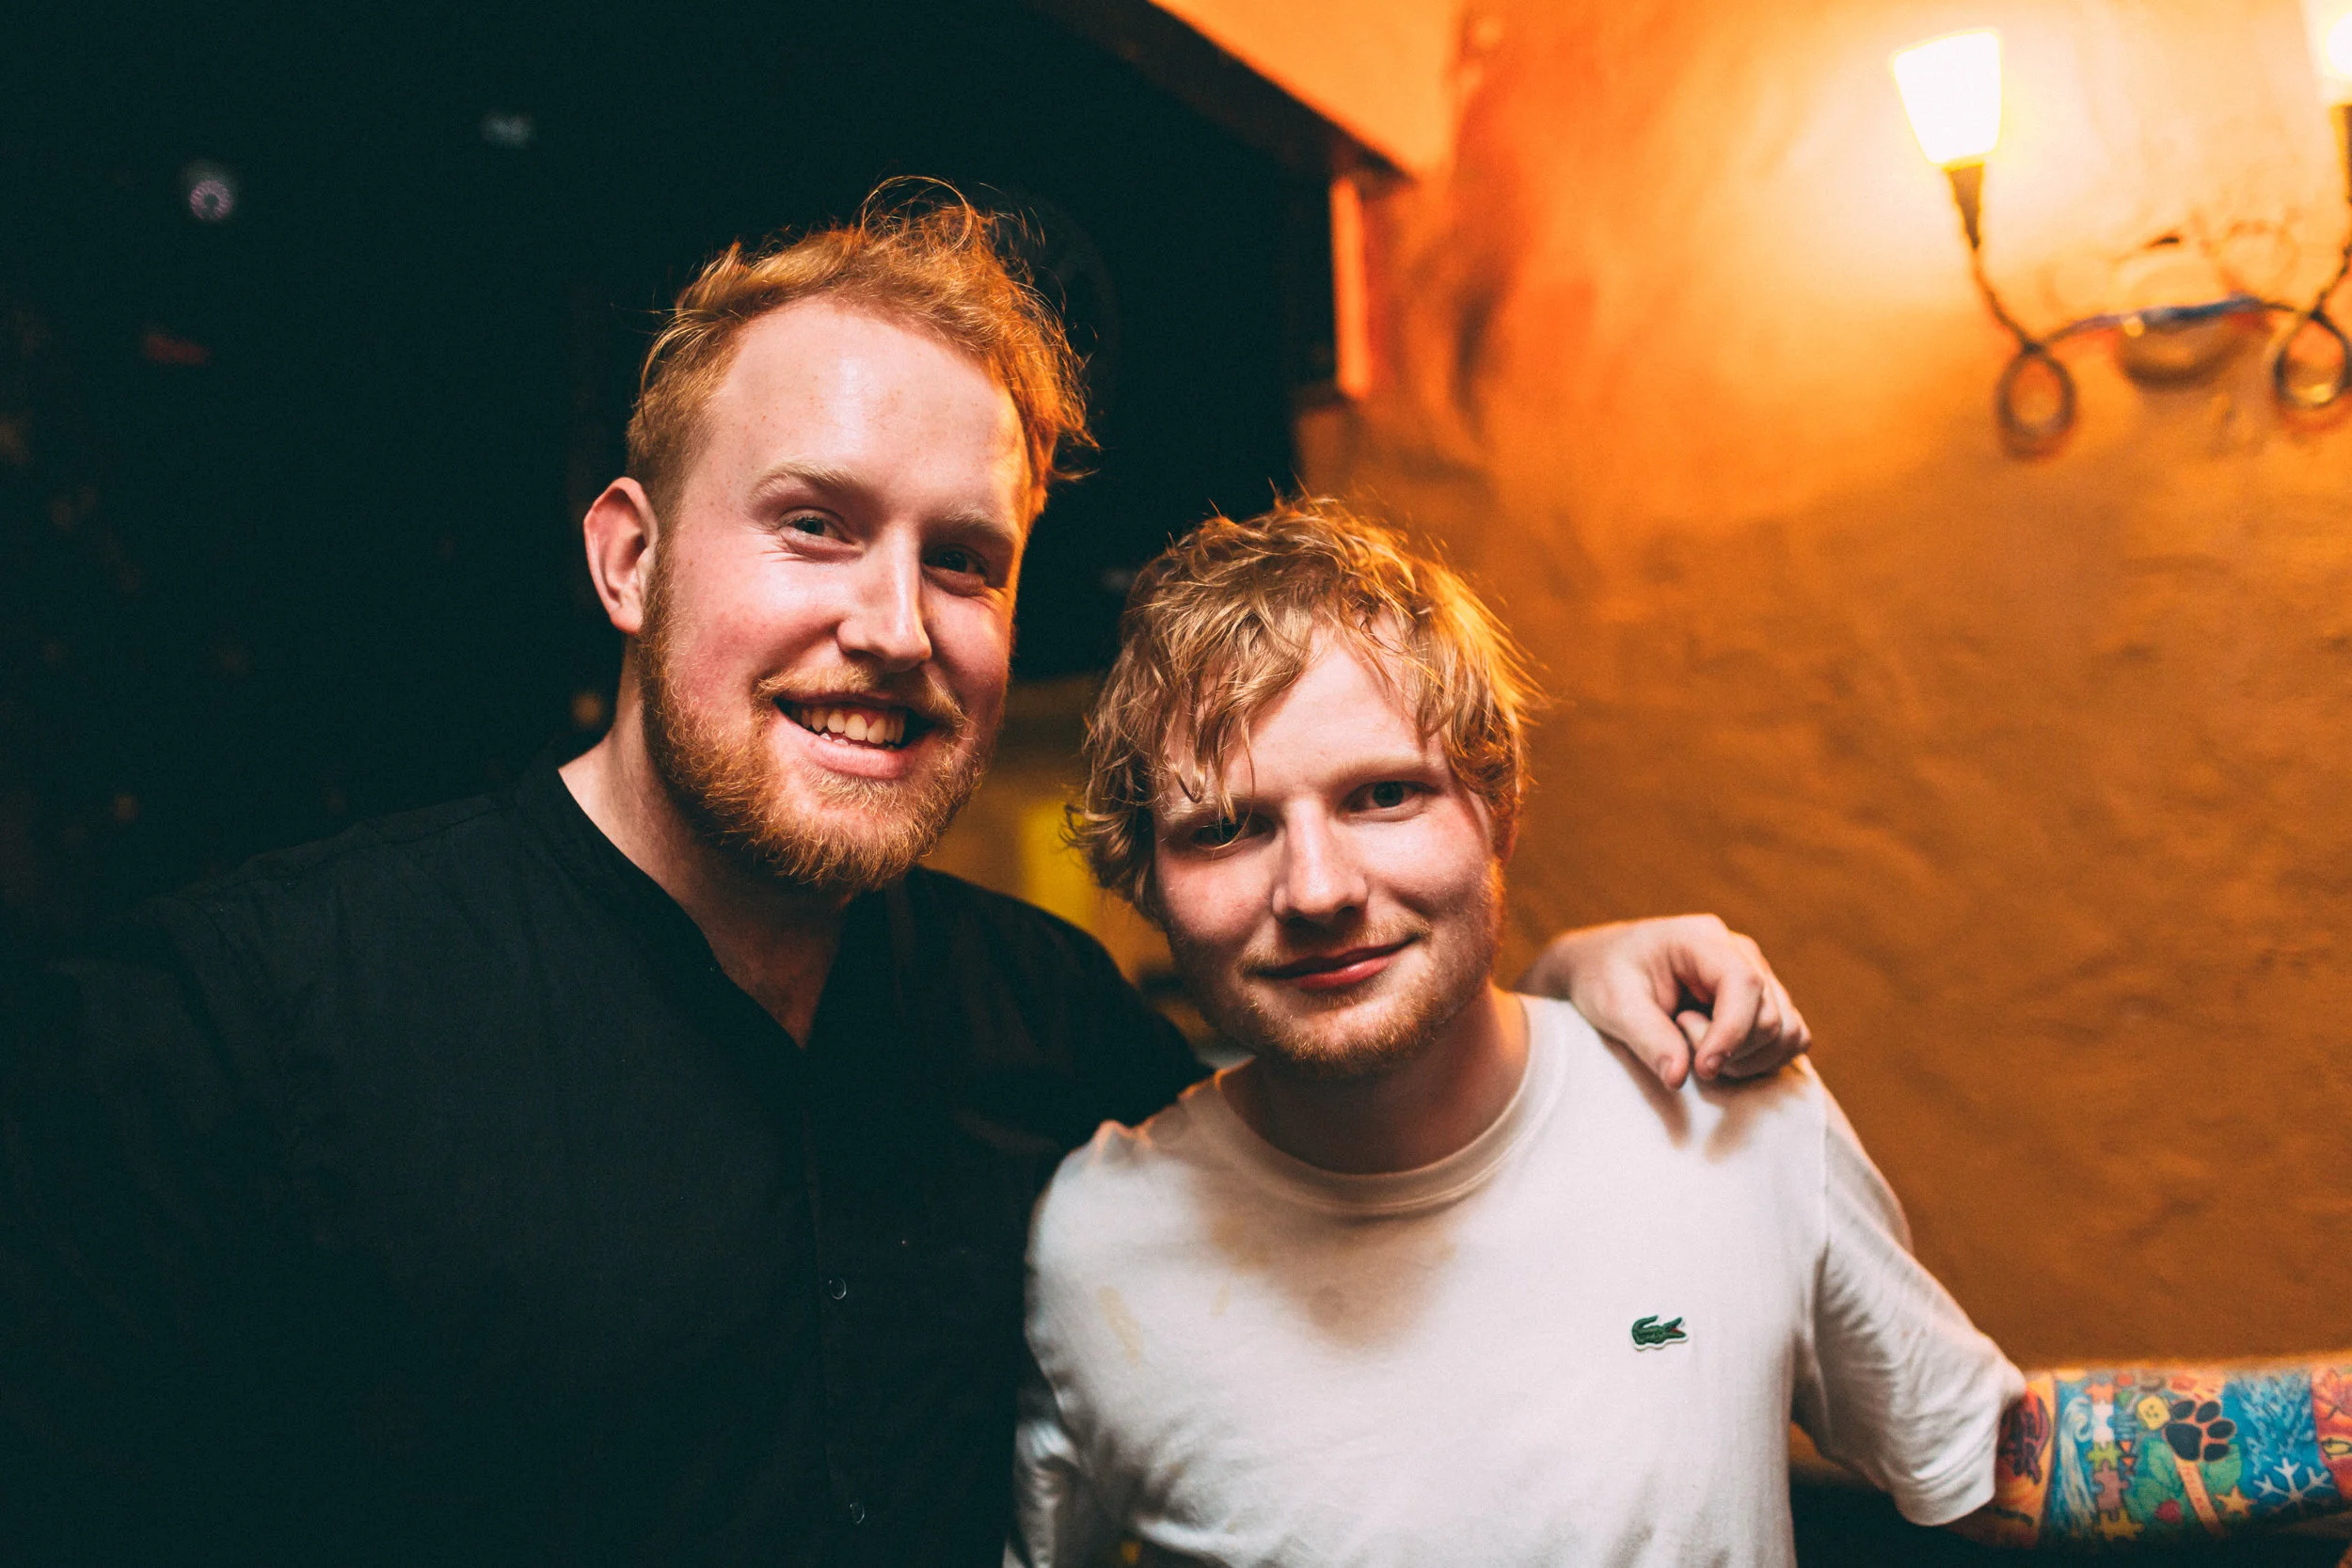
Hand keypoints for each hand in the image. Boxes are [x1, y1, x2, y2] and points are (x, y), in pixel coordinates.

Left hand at [1515, 915, 1809, 1089]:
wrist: (1601, 968)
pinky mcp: (1763, 1002)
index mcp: (1701, 939)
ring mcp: (1757, 976)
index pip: (1744, 985)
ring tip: (1696, 1048)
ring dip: (1748, 1058)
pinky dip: (1762, 1059)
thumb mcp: (1613, 1006)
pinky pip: (1790, 1039)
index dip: (1731, 1033)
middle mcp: (1740, 953)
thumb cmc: (1603, 977)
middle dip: (1730, 1050)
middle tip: (1678, 1044)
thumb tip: (1679, 1078)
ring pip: (1787, 1031)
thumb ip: (1648, 1039)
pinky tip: (1719, 1054)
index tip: (1702, 1069)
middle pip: (1771, 1016)